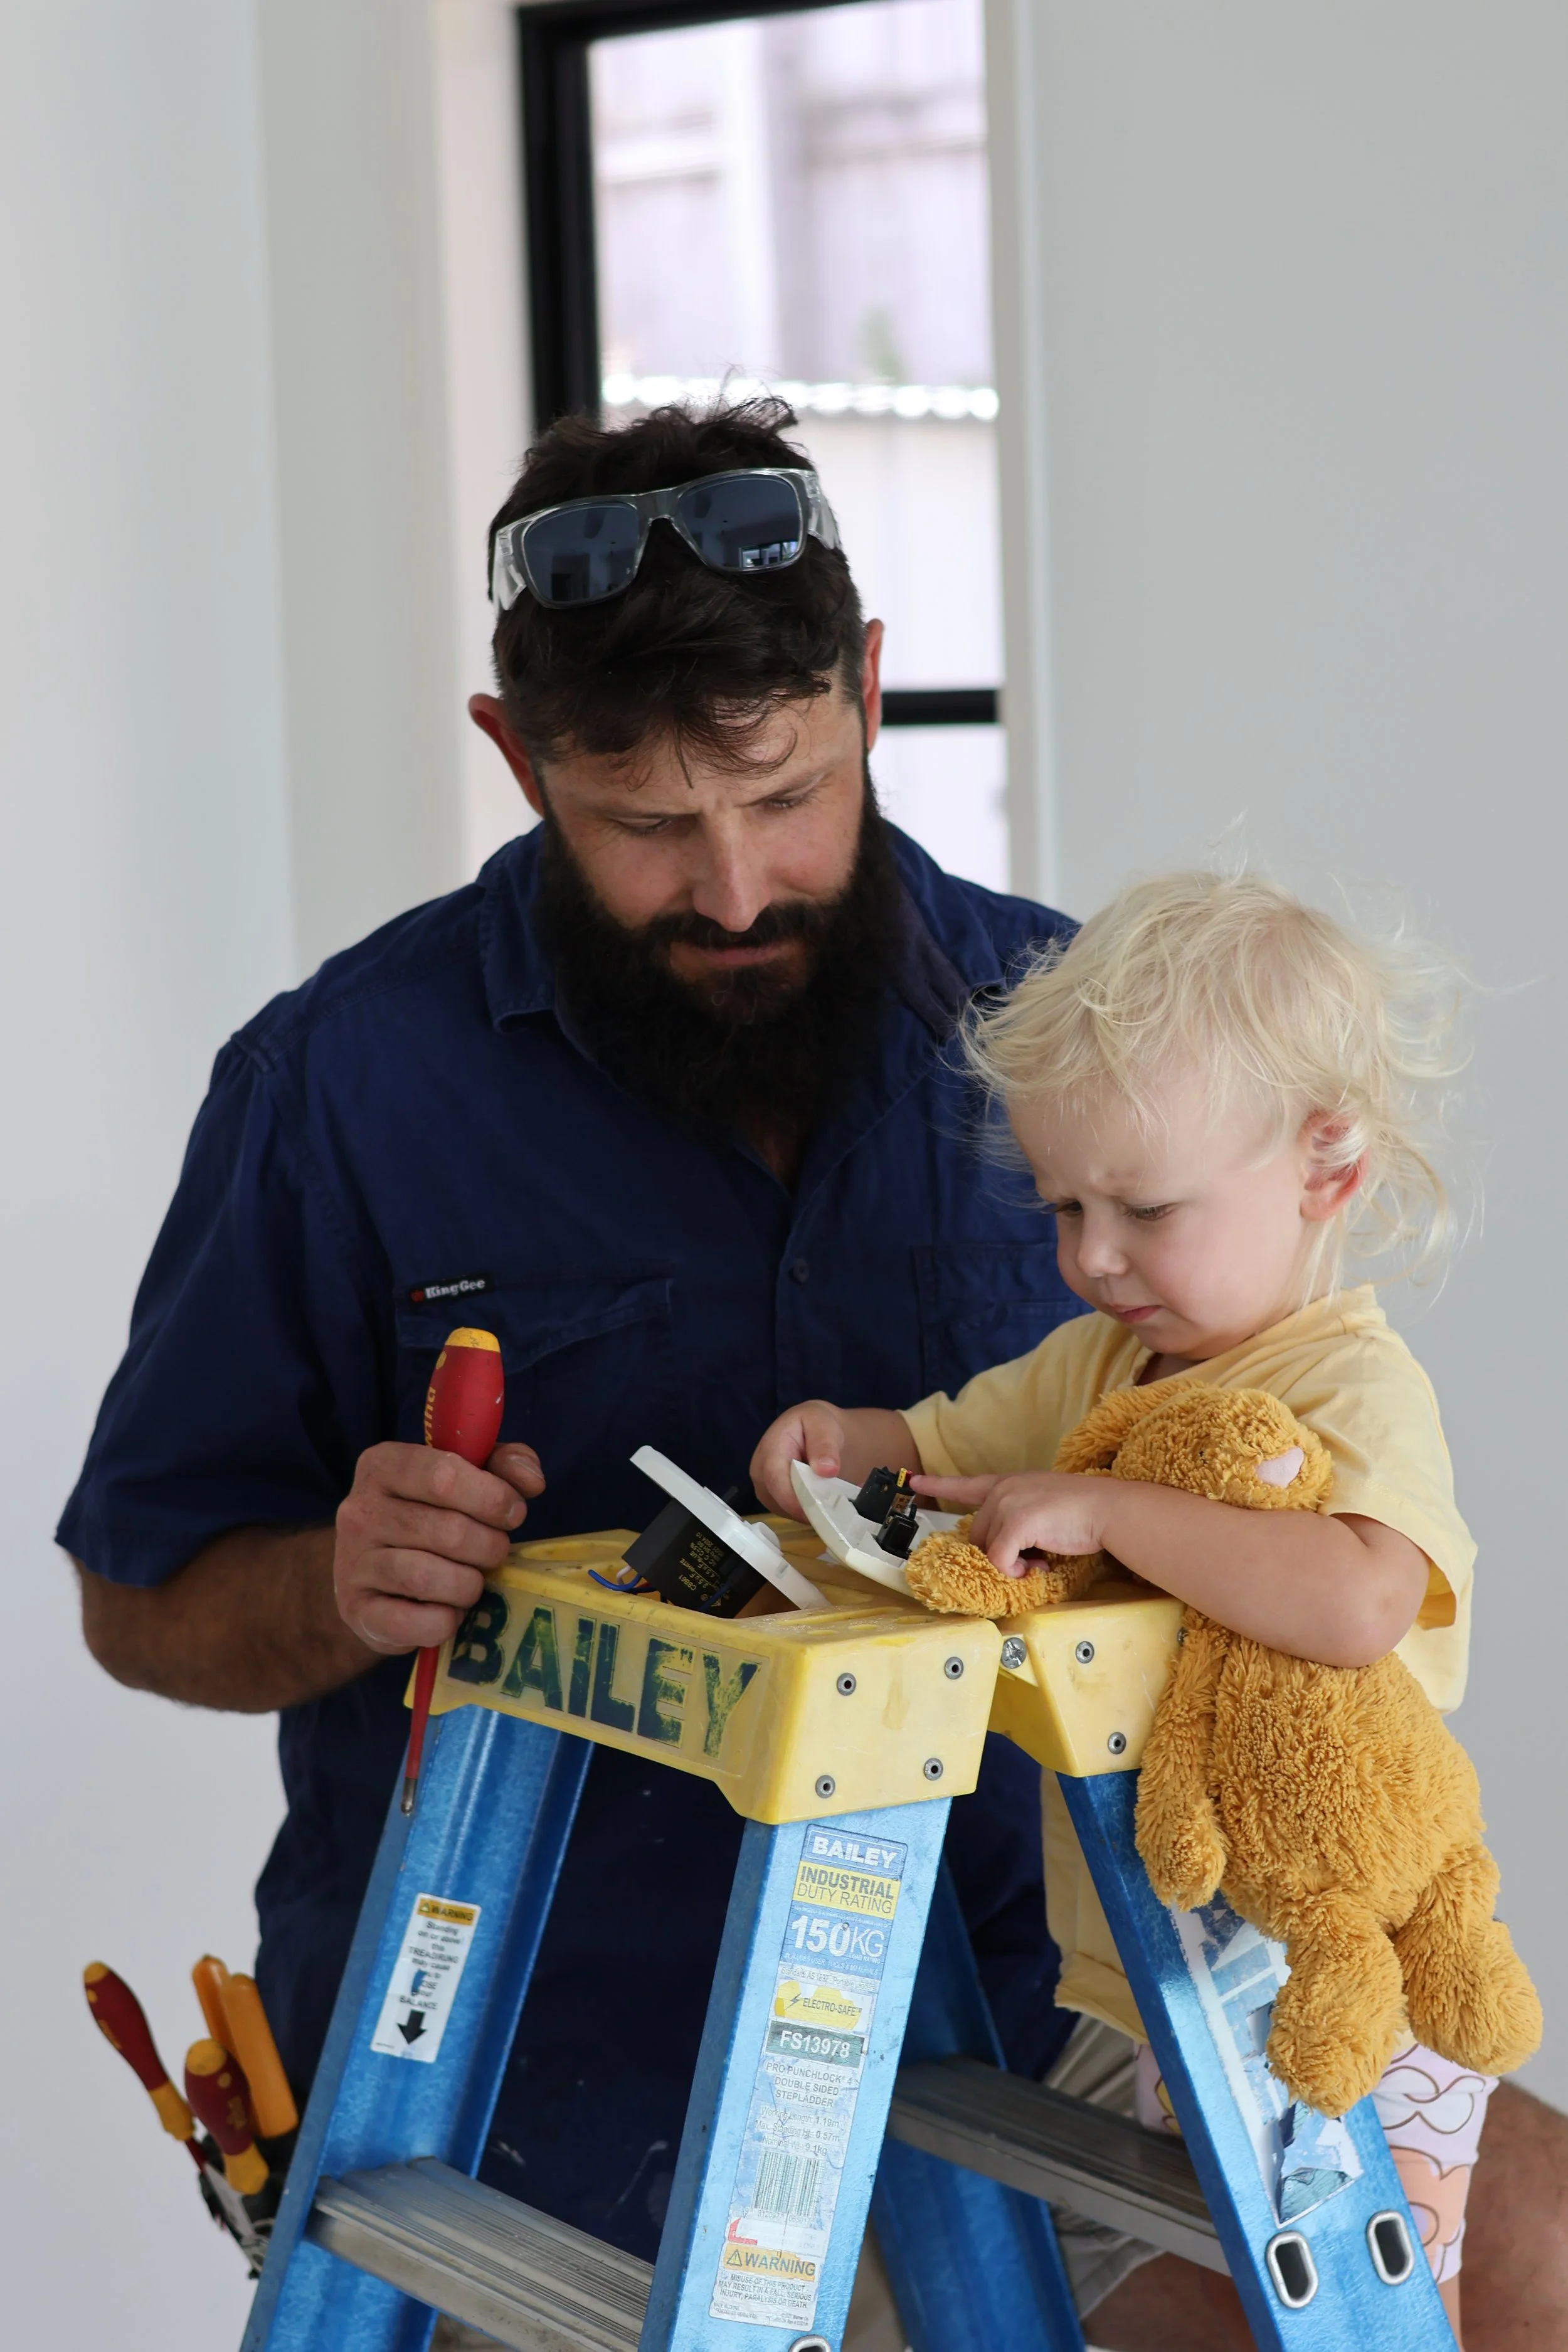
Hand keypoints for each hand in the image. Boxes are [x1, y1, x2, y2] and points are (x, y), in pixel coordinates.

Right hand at [333, 1440, 544, 1652]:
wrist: (374, 1577)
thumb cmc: (430, 1517)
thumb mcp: (464, 1477)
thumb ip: (503, 1464)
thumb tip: (531, 1481)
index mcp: (384, 1465)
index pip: (444, 1475)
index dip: (492, 1497)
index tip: (514, 1513)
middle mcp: (360, 1511)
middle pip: (448, 1530)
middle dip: (489, 1546)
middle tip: (494, 1551)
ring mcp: (353, 1563)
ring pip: (429, 1577)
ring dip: (469, 1585)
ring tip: (472, 1581)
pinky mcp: (359, 1612)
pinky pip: (419, 1622)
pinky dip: (447, 1621)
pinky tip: (449, 1610)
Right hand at [750, 1401, 851, 1517]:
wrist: (817, 1431)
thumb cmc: (817, 1425)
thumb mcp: (824, 1425)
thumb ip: (825, 1445)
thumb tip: (826, 1470)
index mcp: (771, 1446)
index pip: (774, 1477)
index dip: (792, 1497)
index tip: (815, 1510)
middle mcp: (760, 1468)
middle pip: (775, 1497)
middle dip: (803, 1507)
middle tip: (832, 1510)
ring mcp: (764, 1485)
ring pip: (781, 1509)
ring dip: (806, 1511)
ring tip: (830, 1504)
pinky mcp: (773, 1498)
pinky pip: (787, 1512)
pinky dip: (805, 1512)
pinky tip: (821, 1504)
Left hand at [912, 1470, 1107, 1578]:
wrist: (1108, 1509)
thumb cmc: (1082, 1511)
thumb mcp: (1040, 1509)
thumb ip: (1017, 1521)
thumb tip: (1005, 1554)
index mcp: (1008, 1483)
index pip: (965, 1484)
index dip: (938, 1485)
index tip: (913, 1480)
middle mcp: (1002, 1489)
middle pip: (978, 1534)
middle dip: (998, 1553)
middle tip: (1030, 1560)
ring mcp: (1007, 1503)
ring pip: (988, 1549)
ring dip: (1010, 1564)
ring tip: (1039, 1562)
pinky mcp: (1016, 1522)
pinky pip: (1001, 1560)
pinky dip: (1016, 1571)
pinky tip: (1037, 1568)